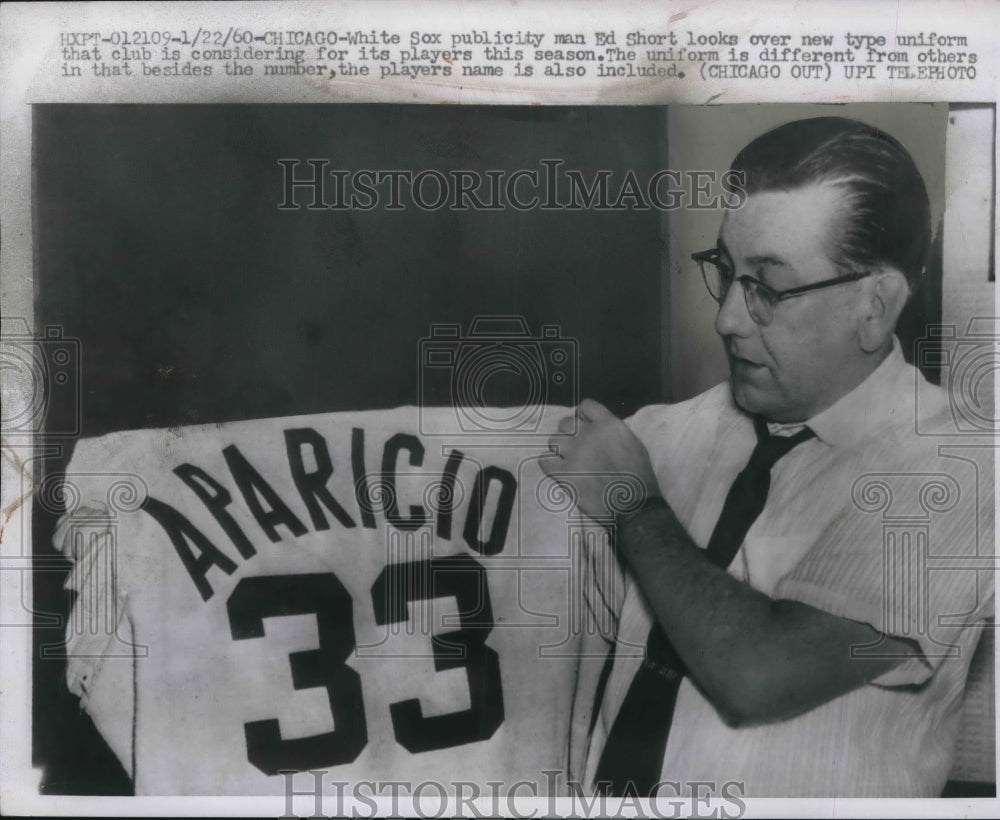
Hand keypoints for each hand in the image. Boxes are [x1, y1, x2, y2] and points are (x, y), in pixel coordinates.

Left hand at [542, 399, 660, 520]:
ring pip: (553, 440)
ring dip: (560, 450)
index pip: (585, 406)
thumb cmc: (639, 478)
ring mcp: (574, 453)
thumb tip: (598, 429)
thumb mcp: (633, 444)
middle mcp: (588, 434)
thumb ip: (613, 433)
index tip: (585, 427)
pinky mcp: (563, 473)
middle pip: (566, 423)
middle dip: (569, 434)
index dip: (583, 416)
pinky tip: (558, 470)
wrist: (633, 506)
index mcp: (608, 425)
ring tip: (568, 461)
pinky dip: (549, 464)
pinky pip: (544, 460)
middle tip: (577, 449)